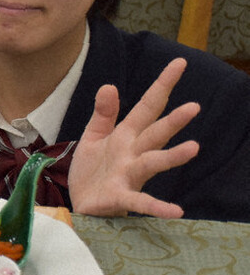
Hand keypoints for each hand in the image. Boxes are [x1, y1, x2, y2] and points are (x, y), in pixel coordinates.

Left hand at [68, 57, 198, 218]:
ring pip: (152, 163)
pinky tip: (176, 211)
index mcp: (126, 135)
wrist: (80, 201)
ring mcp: (129, 175)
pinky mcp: (120, 196)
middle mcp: (133, 153)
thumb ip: (104, 113)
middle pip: (155, 133)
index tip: (179, 63)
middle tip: (194, 106)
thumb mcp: (94, 135)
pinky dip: (156, 206)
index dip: (162, 85)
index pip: (147, 106)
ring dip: (171, 157)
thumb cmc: (93, 168)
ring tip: (193, 148)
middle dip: (173, 121)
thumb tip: (109, 85)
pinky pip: (140, 201)